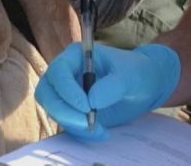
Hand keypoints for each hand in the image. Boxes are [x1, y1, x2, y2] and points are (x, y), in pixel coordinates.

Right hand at [35, 42, 179, 141]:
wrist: (144, 85)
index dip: (67, 90)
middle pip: (46, 93)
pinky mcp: (72, 111)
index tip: (87, 106)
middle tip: (86, 123)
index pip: (58, 72)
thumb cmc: (136, 71)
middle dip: (62, 111)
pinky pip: (66, 123)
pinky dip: (79, 132)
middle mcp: (66, 74)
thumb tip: (91, 101)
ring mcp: (66, 93)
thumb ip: (113, 85)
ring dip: (72, 124)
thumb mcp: (130, 75)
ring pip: (53, 110)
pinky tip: (101, 132)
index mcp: (75, 56)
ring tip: (100, 129)